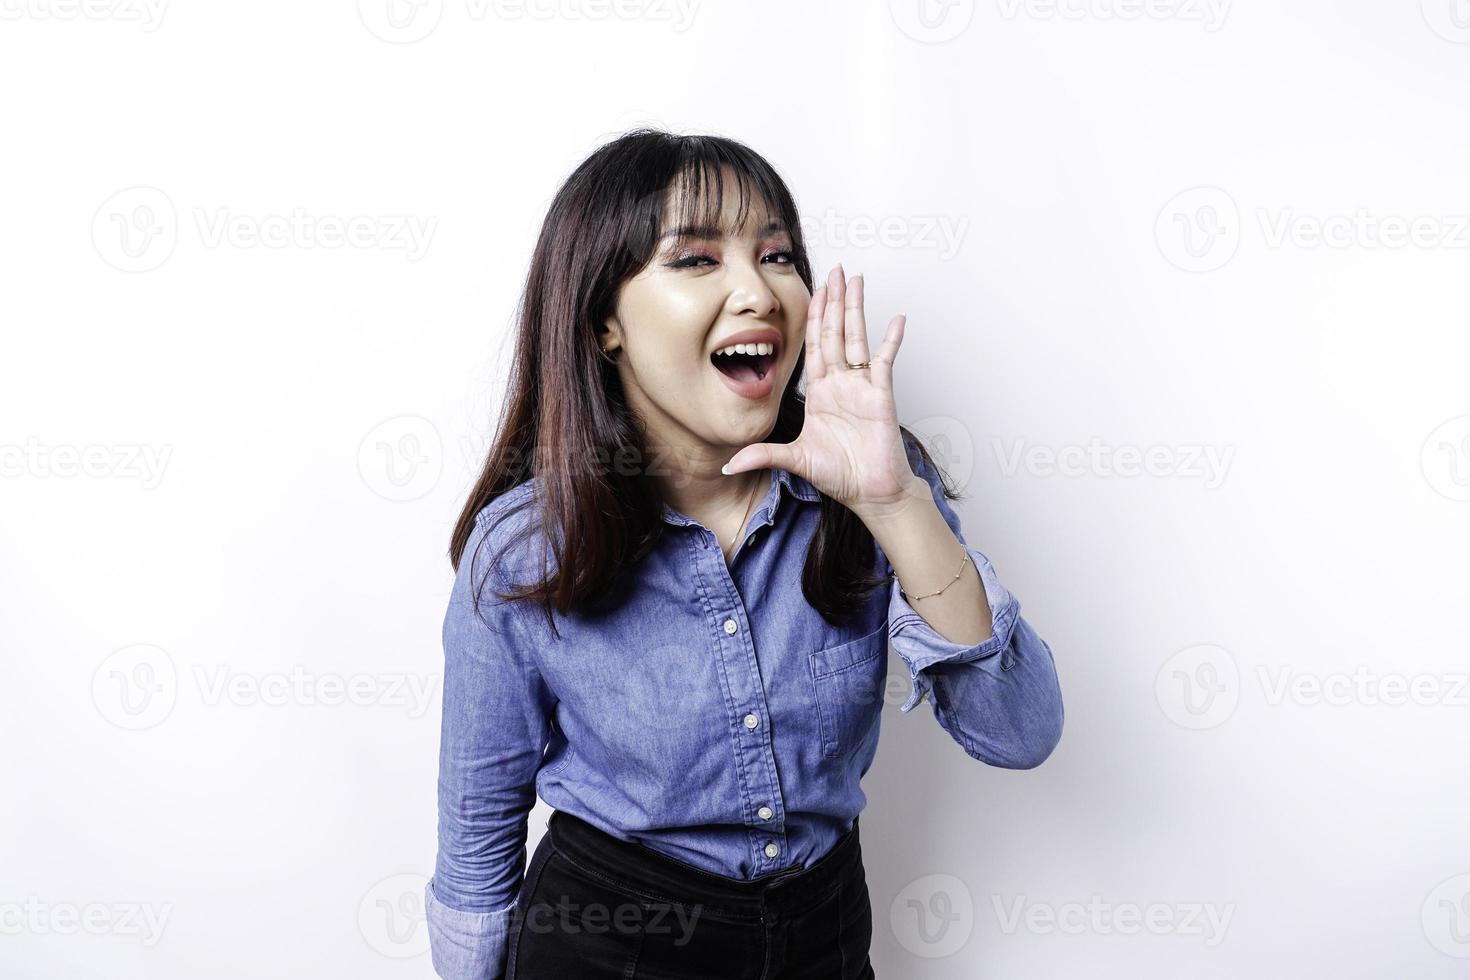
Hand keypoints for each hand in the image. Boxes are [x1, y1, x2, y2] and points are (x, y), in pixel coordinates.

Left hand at [722, 264, 923, 520]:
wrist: (872, 493)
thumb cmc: (841, 475)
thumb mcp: (794, 460)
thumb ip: (763, 456)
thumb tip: (727, 466)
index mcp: (820, 393)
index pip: (814, 346)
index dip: (812, 318)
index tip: (812, 292)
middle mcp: (841, 384)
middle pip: (835, 333)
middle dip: (833, 301)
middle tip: (835, 270)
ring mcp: (862, 387)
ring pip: (857, 338)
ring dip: (855, 308)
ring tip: (856, 280)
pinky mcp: (881, 396)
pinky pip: (885, 362)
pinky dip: (891, 340)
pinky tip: (896, 319)